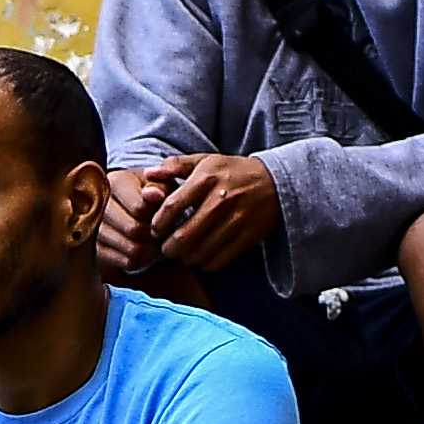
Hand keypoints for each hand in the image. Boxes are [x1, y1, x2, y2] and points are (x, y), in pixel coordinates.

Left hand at [122, 153, 281, 278]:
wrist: (275, 183)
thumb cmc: (232, 173)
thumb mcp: (205, 161)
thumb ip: (174, 166)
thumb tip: (148, 174)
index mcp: (207, 178)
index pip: (171, 208)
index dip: (158, 224)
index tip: (156, 229)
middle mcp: (221, 199)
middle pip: (182, 237)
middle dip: (168, 247)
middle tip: (166, 247)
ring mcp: (236, 220)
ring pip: (198, 254)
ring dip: (185, 257)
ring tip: (184, 251)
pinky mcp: (247, 237)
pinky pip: (216, 262)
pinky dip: (204, 263)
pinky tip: (202, 254)